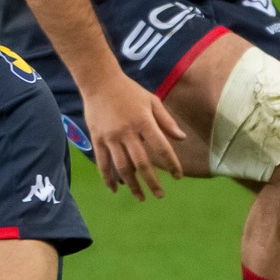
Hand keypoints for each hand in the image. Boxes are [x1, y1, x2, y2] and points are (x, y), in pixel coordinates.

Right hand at [83, 73, 184, 199]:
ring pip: (122, 168)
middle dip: (152, 182)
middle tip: (160, 195)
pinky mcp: (97, 139)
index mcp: (144, 122)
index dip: (171, 164)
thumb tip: (182, 139)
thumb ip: (166, 121)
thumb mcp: (152, 101)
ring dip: (132, 185)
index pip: (162, 148)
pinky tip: (115, 189)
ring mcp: (110, 137)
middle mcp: (127, 132)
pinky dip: (108, 178)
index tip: (178, 176)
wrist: (99, 82)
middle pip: (142, 163)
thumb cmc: (129, 91)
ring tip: (140, 197)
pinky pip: (102, 163)